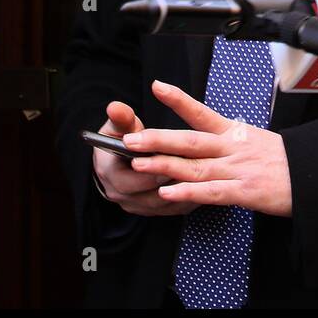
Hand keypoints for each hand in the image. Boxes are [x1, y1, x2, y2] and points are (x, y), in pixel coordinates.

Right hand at [92, 100, 198, 216]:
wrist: (120, 161)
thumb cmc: (121, 140)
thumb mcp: (118, 127)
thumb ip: (121, 118)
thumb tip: (115, 107)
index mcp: (111, 175)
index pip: (131, 180)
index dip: (152, 169)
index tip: (170, 156)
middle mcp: (123, 195)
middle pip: (151, 194)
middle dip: (173, 179)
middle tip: (196, 166)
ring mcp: (140, 205)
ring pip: (167, 203)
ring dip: (185, 189)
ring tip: (206, 174)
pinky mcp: (156, 210)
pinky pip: (177, 207)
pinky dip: (191, 196)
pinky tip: (207, 183)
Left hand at [121, 80, 292, 216]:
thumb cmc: (290, 160)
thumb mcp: (259, 142)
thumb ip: (232, 143)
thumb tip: (209, 142)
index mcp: (237, 133)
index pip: (203, 113)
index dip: (179, 100)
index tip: (157, 87)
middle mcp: (234, 148)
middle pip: (190, 141)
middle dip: (158, 139)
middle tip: (129, 138)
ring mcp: (239, 170)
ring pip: (195, 166)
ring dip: (164, 165)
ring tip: (137, 164)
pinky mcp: (245, 192)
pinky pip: (212, 192)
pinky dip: (188, 193)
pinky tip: (168, 193)